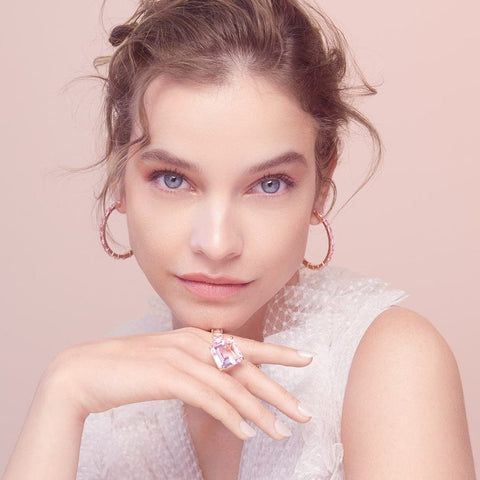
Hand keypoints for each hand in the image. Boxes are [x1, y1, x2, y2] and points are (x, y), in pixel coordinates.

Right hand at [43, 327, 313, 439]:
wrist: (85, 370)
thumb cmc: (129, 369)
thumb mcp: (169, 362)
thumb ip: (196, 366)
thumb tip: (222, 383)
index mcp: (196, 336)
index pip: (245, 346)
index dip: (278, 353)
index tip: (305, 358)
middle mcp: (194, 342)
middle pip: (247, 368)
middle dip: (278, 392)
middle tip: (305, 412)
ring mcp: (182, 357)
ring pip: (233, 387)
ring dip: (260, 413)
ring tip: (282, 433)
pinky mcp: (169, 377)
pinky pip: (210, 399)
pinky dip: (232, 417)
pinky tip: (247, 433)